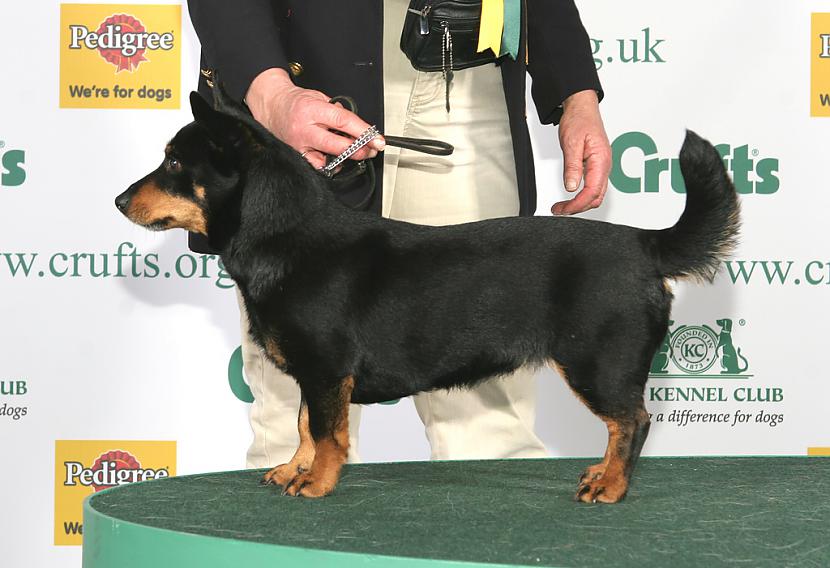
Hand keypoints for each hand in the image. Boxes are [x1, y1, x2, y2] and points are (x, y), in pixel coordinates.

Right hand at [245, 68, 384, 168]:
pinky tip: (337, 160)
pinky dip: (330, 165)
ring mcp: (299, 145)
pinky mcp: (296, 156)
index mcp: (312, 110)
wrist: (271, 106)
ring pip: (328, 160)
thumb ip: (338, 111)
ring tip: (356, 154)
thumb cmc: (295, 101)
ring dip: (346, 159)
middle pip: (338, 145)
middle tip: (371, 150)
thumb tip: (358, 127)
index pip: (344, 122)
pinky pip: (317, 166)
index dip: (364, 132)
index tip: (377, 139)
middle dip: (359, 150)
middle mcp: (304, 129)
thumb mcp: (319, 96)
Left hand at [553, 90, 610, 214]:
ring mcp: (601, 167)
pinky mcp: (596, 166)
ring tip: (561, 207)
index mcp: (601, 160)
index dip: (577, 204)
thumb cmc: (579, 120)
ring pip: (595, 194)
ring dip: (579, 203)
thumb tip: (571, 187)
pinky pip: (593, 186)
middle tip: (558, 210)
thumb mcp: (571, 143)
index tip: (562, 209)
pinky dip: (581, 196)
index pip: (592, 192)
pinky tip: (570, 197)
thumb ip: (572, 167)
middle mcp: (604, 166)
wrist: (582, 107)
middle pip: (595, 197)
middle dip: (577, 208)